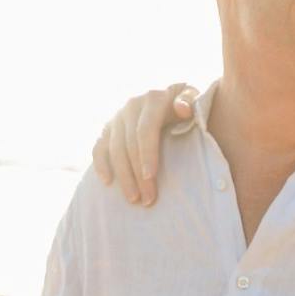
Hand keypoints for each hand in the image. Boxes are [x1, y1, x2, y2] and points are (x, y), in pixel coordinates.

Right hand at [90, 83, 198, 206]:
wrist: (171, 96)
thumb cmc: (188, 103)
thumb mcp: (195, 96)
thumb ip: (191, 100)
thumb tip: (181, 108)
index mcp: (153, 98)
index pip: (145, 130)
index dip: (147, 154)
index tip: (150, 177)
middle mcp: (131, 105)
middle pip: (129, 144)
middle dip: (137, 174)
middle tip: (147, 199)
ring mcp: (117, 117)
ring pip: (114, 149)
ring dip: (122, 176)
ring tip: (133, 199)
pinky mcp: (108, 127)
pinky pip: (99, 147)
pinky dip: (101, 164)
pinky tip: (108, 182)